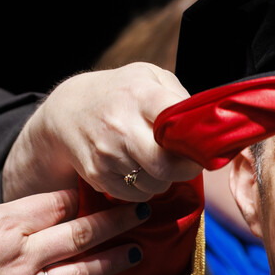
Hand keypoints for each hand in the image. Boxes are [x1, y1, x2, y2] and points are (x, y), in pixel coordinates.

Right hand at [0, 189, 149, 274]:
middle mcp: (24, 256)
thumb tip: (22, 213)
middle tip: (143, 211)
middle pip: (83, 234)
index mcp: (8, 224)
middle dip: (118, 221)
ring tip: (136, 253)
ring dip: (113, 263)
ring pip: (82, 274)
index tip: (104, 189)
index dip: (84, 196)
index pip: (60, 204)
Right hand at [2, 62, 203, 202]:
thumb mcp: (149, 77)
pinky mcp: (97, 174)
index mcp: (140, 95)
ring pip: (155, 185)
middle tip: (187, 162)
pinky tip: (138, 169)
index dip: (196, 143)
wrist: (67, 110)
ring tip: (156, 161)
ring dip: (163, 179)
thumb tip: (207, 128)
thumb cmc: (120, 93)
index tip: (202, 146)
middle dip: (185, 169)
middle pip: (167, 166)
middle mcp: (121, 125)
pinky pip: (136, 196)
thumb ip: (179, 98)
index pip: (177, 126)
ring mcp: (106, 152)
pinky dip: (144, 189)